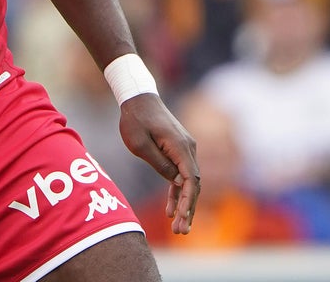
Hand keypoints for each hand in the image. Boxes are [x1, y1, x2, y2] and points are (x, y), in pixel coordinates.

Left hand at [119, 93, 199, 233]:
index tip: (182, 218)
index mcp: (180, 147)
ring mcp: (184, 149)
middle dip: (189, 209)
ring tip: (178, 227)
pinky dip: (177, 192)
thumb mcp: (140, 144)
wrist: (137, 97)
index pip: (191, 180)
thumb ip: (159, 164)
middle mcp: (188, 148)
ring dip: (185, 204)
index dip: (188, 202)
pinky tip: (171, 210)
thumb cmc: (135, 119)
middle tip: (180, 231)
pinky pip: (181, 174)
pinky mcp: (178, 150)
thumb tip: (176, 182)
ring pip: (189, 182)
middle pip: (194, 184)